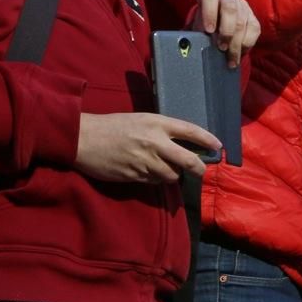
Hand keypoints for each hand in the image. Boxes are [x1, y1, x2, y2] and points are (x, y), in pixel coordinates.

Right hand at [75, 112, 218, 182]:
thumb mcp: (141, 120)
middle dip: (199, 168)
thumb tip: (185, 144)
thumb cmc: (112, 126)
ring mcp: (145, 161)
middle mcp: (155, 142)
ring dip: (173, 175)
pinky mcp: (135, 175)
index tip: (218, 146)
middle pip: (188, 160)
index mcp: (157, 124)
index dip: (208, 139)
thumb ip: (162, 130)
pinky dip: (156, 179)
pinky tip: (149, 172)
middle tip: (201, 170)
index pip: (191, 131)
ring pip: (172, 175)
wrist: (83, 138)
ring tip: (166, 169)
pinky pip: (154, 181)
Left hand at [188, 0, 259, 66]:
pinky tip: (239, 54)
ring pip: (242, 23)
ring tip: (230, 60)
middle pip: (230, 10)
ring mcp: (243, 6)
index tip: (208, 31)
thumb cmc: (204, 25)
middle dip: (226, 31)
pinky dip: (246, 44)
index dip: (209, 14)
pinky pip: (254, 30)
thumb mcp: (197, 26)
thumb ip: (196, 33)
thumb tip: (193, 47)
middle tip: (222, 48)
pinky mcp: (253, 17)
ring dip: (236, 44)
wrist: (217, 23)